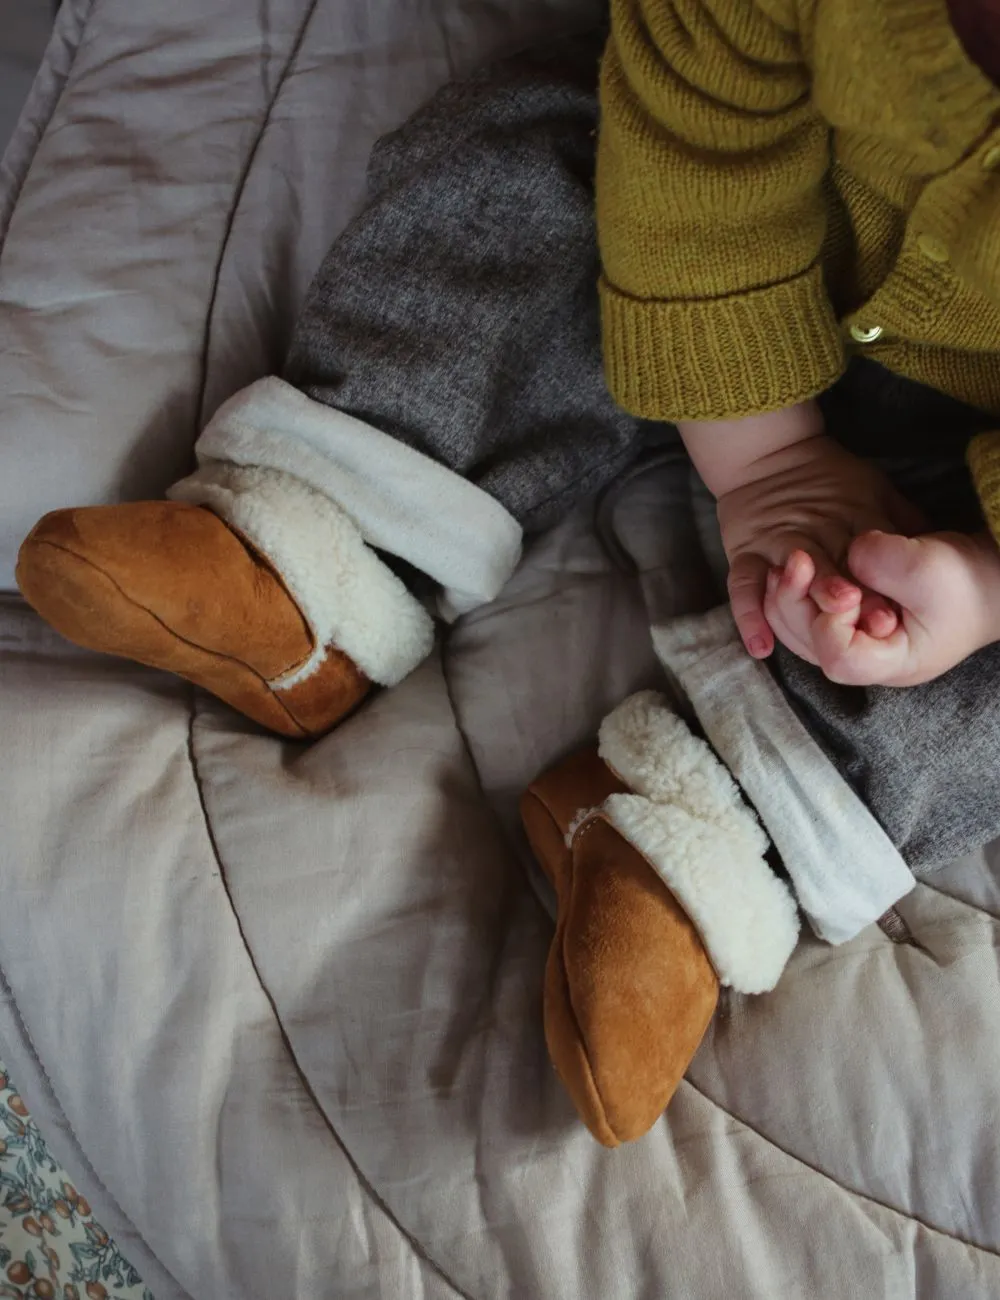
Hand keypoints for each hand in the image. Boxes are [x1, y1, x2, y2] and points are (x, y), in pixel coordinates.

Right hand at [717, 434, 922, 658]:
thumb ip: (903, 519)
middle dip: (847, 590)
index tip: (895, 609)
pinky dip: (749, 615)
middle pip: (832, 564)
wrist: (766, 454)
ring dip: (807, 594)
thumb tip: (933, 546)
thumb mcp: (875, 487)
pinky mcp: (746, 553)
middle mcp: (816, 532)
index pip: (871, 549)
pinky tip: (762, 647)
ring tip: (822, 619)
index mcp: (852, 518)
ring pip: (793, 572)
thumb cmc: (827, 478)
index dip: (882, 576)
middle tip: (865, 617)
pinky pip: (743, 585)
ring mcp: (778, 543)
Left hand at [764, 529, 999, 685]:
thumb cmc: (966, 578)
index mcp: (894, 661)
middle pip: (810, 646)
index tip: (845, 590)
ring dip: (787, 597)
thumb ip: (880, 562)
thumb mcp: (927, 566)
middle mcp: (868, 659)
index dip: (828, 623)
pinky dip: (796, 594)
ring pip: (801, 633)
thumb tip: (841, 553)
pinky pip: (808, 616)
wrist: (987, 574)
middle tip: (796, 560)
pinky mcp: (850, 621)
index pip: (839, 659)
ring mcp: (856, 642)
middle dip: (795, 602)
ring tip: (786, 562)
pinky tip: (789, 566)